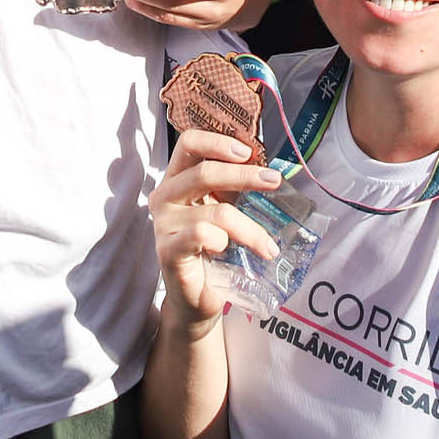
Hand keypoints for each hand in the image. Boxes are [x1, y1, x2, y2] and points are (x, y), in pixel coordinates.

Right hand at [151, 125, 283, 327]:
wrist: (196, 296)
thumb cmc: (212, 248)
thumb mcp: (222, 209)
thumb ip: (233, 188)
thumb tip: (269, 170)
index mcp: (176, 179)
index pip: (189, 144)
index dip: (218, 142)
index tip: (249, 152)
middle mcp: (165, 196)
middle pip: (204, 173)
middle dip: (244, 176)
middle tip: (274, 182)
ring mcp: (163, 224)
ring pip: (215, 212)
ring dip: (250, 229)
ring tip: (268, 247)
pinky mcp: (168, 250)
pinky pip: (201, 235)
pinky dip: (223, 240)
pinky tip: (228, 250)